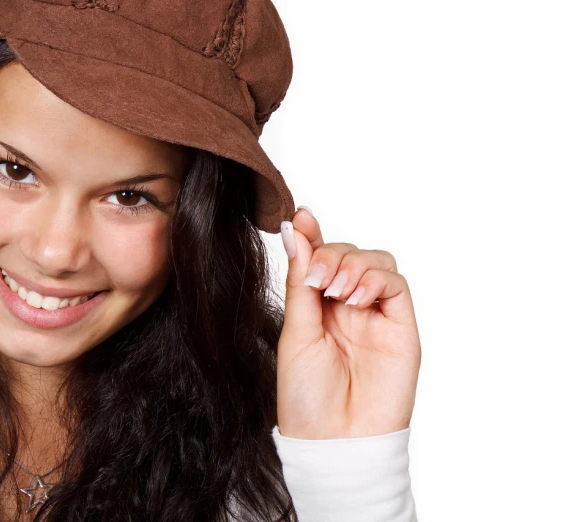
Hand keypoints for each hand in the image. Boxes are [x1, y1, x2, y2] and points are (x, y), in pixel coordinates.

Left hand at [276, 207, 421, 439]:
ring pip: (376, 262)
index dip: (312, 235)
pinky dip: (375, 280)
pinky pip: (396, 285)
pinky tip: (354, 298)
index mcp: (317, 307)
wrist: (333, 439)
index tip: (299, 216)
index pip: (319, 258)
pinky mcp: (401, 327)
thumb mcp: (295, 329)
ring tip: (334, 291)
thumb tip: (295, 229)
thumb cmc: (306, 394)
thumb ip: (300, 279)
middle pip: (348, 253)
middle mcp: (348, 307)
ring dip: (353, 264)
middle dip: (330, 254)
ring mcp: (376, 316)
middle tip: (317, 280)